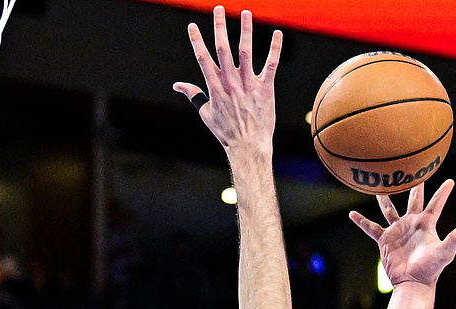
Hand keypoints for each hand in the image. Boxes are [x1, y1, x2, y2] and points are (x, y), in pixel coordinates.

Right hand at [174, 7, 280, 156]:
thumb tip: (177, 85)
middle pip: (223, 50)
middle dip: (220, 27)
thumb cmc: (226, 132)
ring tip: (245, 12)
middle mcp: (231, 84)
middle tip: (218, 9)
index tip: (192, 25)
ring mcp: (248, 85)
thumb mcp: (206, 114)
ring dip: (246, 31)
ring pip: (246, 53)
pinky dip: (275, 49)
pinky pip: (271, 66)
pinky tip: (278, 33)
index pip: (203, 59)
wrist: (248, 147)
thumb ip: (193, 95)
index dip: (197, 41)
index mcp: (215, 88)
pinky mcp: (265, 90)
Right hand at [352, 179, 455, 287]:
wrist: (413, 283)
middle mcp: (411, 224)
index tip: (450, 180)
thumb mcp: (444, 252)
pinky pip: (370, 228)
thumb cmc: (431, 269)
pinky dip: (361, 222)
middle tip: (411, 168)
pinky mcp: (384, 240)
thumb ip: (455, 237)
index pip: (436, 204)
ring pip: (389, 209)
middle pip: (412, 199)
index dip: (443, 192)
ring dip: (383, 198)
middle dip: (413, 185)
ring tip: (378, 185)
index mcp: (426, 224)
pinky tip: (351, 214)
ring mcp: (397, 231)